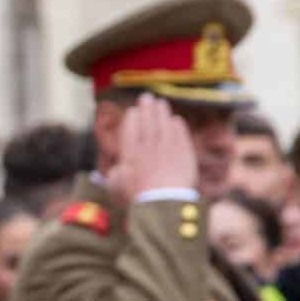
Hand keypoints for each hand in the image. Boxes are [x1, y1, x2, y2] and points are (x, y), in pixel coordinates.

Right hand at [104, 93, 196, 208]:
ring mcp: (167, 147)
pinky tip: (176, 120)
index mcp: (131, 152)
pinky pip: (180, 133)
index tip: (133, 111)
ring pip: (164, 123)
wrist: (164, 203)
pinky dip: (177, 125)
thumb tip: (117, 169)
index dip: (133, 118)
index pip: (131, 128)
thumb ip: (116, 175)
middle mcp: (149, 146)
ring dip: (162, 111)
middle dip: (147, 107)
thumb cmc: (139, 197)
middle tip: (147, 97)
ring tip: (161, 103)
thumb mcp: (118, 187)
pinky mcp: (183, 152)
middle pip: (148, 121)